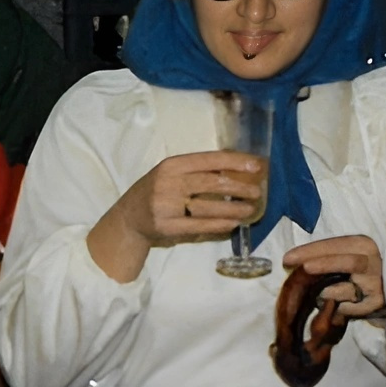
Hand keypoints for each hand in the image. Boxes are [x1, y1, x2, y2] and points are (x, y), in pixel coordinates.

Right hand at [86, 152, 265, 281]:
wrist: (128, 218)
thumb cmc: (155, 191)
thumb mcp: (171, 174)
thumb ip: (197, 171)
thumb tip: (236, 169)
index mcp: (172, 165)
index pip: (209, 160)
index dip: (235, 162)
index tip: (257, 166)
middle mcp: (168, 183)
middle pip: (212, 183)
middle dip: (239, 188)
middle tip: (257, 192)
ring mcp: (166, 206)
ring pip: (208, 207)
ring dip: (234, 209)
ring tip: (250, 209)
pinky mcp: (167, 227)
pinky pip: (199, 225)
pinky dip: (219, 225)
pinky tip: (233, 224)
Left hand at [280, 234, 384, 319]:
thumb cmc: (355, 272)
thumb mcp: (342, 257)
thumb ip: (322, 258)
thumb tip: (290, 262)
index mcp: (362, 244)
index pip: (335, 244)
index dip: (311, 251)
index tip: (287, 259)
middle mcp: (372, 262)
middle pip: (348, 263)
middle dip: (324, 265)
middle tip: (303, 269)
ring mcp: (377, 284)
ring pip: (349, 289)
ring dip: (329, 292)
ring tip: (319, 295)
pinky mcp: (377, 303)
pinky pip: (351, 308)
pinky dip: (339, 308)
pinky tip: (335, 308)